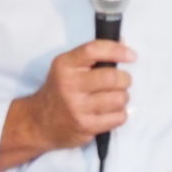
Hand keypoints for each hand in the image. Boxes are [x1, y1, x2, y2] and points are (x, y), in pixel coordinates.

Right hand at [14, 40, 137, 151]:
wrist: (39, 122)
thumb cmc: (60, 90)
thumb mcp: (68, 67)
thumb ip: (94, 56)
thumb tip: (125, 45)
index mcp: (65, 65)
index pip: (94, 50)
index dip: (117, 50)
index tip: (131, 56)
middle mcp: (69, 85)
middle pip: (112, 77)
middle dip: (124, 79)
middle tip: (122, 81)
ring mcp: (77, 108)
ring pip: (119, 99)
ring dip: (123, 97)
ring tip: (114, 97)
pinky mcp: (86, 126)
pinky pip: (118, 117)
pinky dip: (120, 114)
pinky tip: (110, 112)